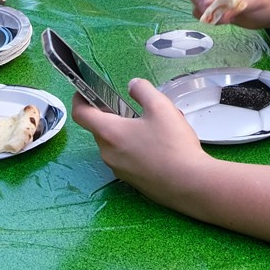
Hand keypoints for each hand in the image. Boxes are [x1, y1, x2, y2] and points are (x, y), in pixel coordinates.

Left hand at [70, 79, 210, 204]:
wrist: (190, 184)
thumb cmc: (172, 144)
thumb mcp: (160, 106)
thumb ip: (143, 90)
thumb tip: (133, 85)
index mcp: (109, 133)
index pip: (81, 114)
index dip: (79, 98)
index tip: (84, 90)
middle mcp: (108, 153)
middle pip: (100, 128)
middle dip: (113, 115)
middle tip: (136, 107)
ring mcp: (119, 169)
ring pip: (115, 143)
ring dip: (127, 131)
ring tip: (155, 126)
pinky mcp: (131, 180)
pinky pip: (126, 157)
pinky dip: (135, 147)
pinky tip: (159, 145)